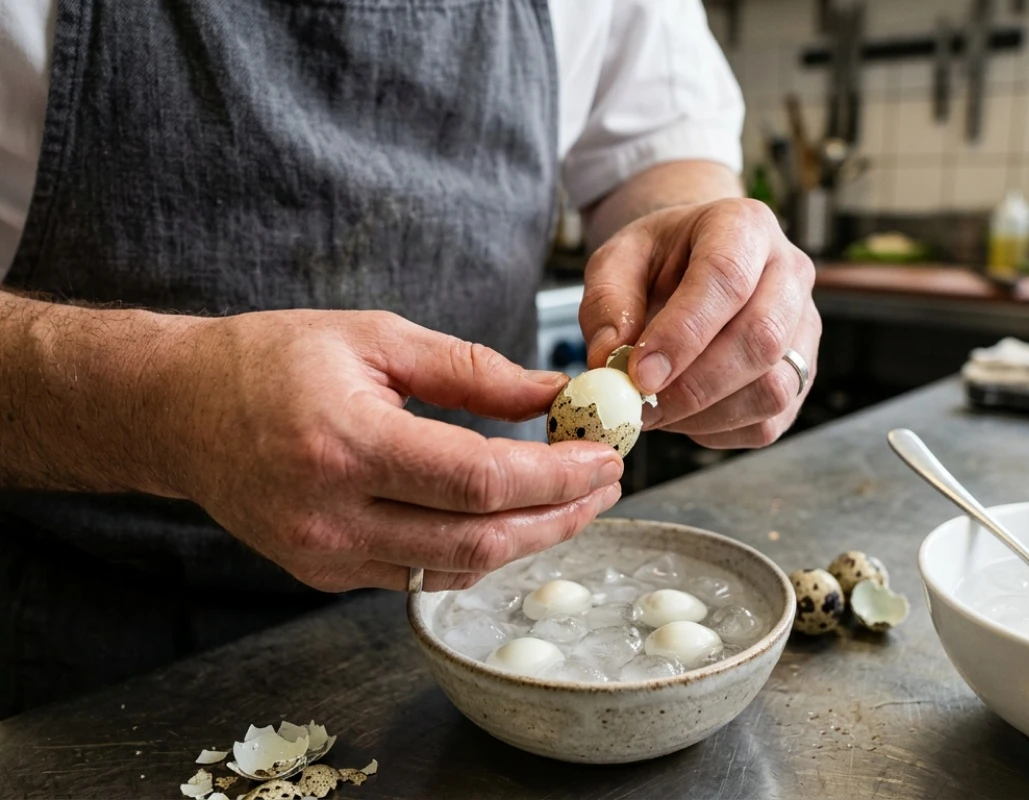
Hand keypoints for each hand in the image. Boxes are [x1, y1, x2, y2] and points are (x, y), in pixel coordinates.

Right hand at [160, 310, 622, 591]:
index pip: (481, 481)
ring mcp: (325, 555)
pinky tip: (509, 519)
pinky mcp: (324, 573)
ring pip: (458, 568)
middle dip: (560, 516)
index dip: (556, 476)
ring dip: (528, 539)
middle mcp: (333, 514)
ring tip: (572, 501)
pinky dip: (477, 550)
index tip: (605, 457)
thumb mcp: (376, 338)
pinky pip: (422, 574)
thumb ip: (471, 370)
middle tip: (605, 484)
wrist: (179, 410)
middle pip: (481, 540)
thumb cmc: (271, 360)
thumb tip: (552, 394)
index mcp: (346, 443)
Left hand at [579, 198, 819, 448]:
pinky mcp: (801, 375)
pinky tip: (684, 415)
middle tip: (641, 406)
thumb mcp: (616, 261)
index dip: (683, 333)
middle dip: (694, 385)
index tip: (640, 374)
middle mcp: (789, 272)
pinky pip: (769, 421)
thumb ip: (607, 305)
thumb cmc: (657, 261)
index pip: (726, 278)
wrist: (691, 265)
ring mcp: (804, 327)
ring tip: (657, 410)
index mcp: (744, 226)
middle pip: (761, 338)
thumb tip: (610, 361)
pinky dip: (719, 431)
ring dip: (706, 413)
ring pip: (774, 388)